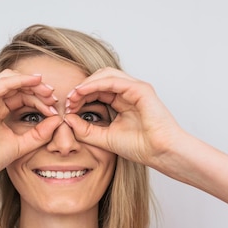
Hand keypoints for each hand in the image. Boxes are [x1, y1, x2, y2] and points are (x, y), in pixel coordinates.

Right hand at [0, 69, 61, 181]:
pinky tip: (35, 82)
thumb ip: (39, 133)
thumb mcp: (22, 144)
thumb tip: (57, 120)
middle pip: (18, 84)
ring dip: (32, 82)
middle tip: (53, 98)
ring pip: (11, 79)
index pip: (22, 96)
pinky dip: (21, 80)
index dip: (40, 99)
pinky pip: (3, 83)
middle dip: (38, 89)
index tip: (54, 109)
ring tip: (47, 92)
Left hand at [64, 68, 183, 169]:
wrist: (161, 153)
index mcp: (122, 101)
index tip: (67, 108)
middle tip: (68, 101)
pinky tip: (83, 92)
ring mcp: (136, 88)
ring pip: (105, 75)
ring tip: (73, 96)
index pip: (97, 90)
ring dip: (86, 84)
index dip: (80, 96)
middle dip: (81, 88)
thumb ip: (86, 130)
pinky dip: (95, 84)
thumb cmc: (140, 147)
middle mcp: (129, 92)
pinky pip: (114, 80)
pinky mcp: (141, 89)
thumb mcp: (104, 138)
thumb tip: (68, 119)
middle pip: (99, 79)